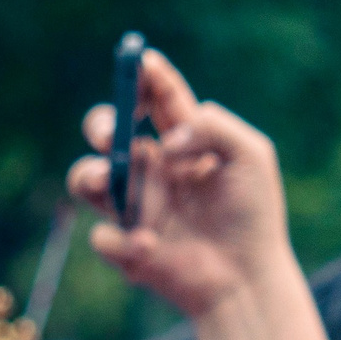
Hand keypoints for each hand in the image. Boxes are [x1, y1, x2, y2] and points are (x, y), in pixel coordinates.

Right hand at [70, 47, 297, 319]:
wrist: (248, 280)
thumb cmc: (253, 216)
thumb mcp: (251, 155)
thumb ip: (212, 127)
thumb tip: (165, 142)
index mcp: (185, 143)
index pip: (157, 100)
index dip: (144, 76)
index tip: (138, 59)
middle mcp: (155, 170)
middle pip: (109, 132)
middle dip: (101, 122)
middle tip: (111, 133)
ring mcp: (137, 207)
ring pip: (87, 178)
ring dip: (89, 174)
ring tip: (106, 181)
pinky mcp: (127, 246)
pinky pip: (103, 234)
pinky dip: (120, 238)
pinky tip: (150, 246)